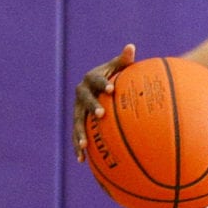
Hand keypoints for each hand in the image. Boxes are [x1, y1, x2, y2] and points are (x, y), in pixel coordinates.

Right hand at [73, 44, 135, 160]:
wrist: (101, 87)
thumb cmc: (115, 76)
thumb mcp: (119, 68)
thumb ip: (124, 60)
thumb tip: (130, 47)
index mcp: (91, 79)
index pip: (97, 79)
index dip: (103, 83)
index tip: (112, 89)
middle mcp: (81, 93)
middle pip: (84, 101)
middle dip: (92, 107)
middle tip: (101, 115)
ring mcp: (78, 108)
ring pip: (77, 121)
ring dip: (79, 133)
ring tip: (84, 146)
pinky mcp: (79, 121)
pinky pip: (78, 134)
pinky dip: (78, 147)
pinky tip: (82, 161)